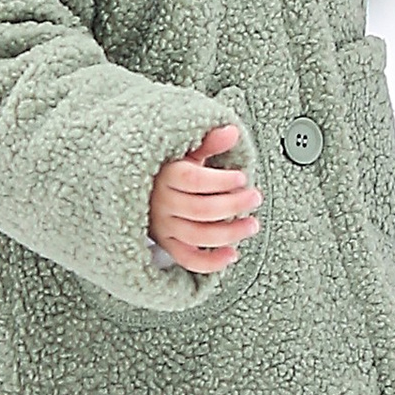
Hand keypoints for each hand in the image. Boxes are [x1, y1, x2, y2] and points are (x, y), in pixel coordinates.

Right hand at [149, 125, 260, 274]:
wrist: (139, 188)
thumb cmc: (170, 168)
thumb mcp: (188, 151)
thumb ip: (209, 142)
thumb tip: (231, 132)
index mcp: (168, 176)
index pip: (193, 181)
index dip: (220, 181)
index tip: (242, 177)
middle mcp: (163, 204)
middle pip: (200, 210)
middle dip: (233, 205)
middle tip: (255, 198)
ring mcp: (164, 227)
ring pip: (197, 236)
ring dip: (229, 233)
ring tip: (252, 225)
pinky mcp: (167, 245)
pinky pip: (188, 259)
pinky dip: (210, 262)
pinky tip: (232, 254)